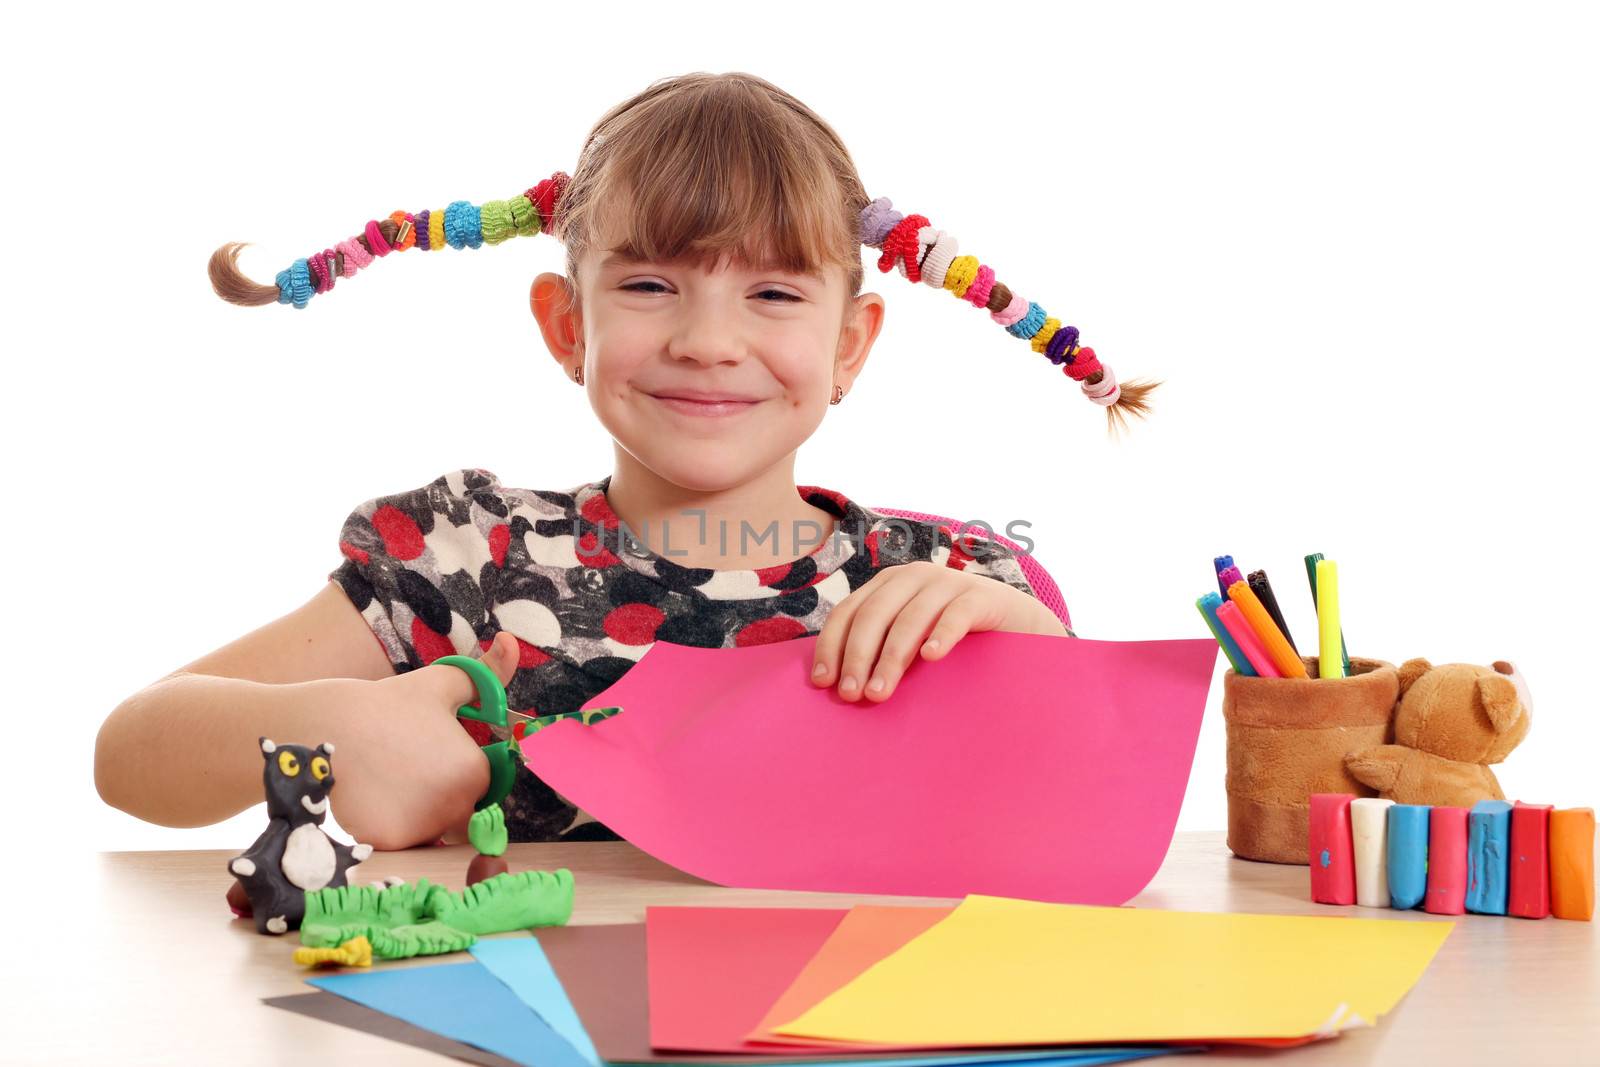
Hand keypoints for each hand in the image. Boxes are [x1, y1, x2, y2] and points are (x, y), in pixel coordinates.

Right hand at [327, 632, 519, 848]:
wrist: (328, 726)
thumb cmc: (390, 704)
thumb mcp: (444, 683)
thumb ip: (486, 674)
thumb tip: (510, 642)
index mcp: (474, 772)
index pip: (480, 786)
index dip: (457, 770)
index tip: (430, 755)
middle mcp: (455, 806)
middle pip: (459, 814)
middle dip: (440, 797)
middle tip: (406, 768)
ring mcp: (421, 829)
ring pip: (430, 831)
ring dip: (417, 816)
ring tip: (388, 781)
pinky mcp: (388, 843)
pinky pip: (400, 842)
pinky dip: (389, 827)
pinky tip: (372, 798)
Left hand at [810, 561, 1067, 703]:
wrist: (1020, 624)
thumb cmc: (955, 638)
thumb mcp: (912, 638)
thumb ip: (881, 648)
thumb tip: (838, 687)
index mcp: (888, 584)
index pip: (848, 612)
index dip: (831, 646)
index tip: (822, 683)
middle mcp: (914, 576)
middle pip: (874, 615)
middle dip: (857, 657)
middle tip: (851, 696)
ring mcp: (949, 583)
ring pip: (910, 619)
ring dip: (891, 658)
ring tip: (879, 693)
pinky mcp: (982, 596)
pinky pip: (956, 614)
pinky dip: (941, 635)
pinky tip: (931, 658)